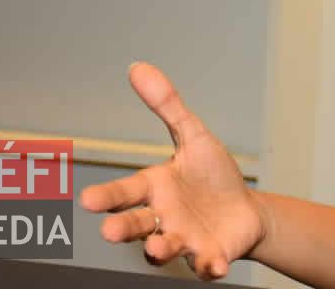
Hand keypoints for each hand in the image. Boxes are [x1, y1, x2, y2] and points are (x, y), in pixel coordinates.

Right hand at [79, 62, 267, 280]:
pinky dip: (208, 266)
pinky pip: (205, 264)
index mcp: (153, 188)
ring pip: (164, 246)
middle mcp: (161, 217)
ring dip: (160, 248)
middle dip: (122, 228)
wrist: (246, 211)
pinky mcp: (209, 256)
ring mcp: (183, 239)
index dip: (107, 196)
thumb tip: (138, 67)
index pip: (124, 191)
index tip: (87, 200)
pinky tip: (215, 265)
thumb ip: (167, 106)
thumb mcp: (193, 136)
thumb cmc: (212, 176)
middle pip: (135, 224)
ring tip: (157, 247)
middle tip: (108, 231)